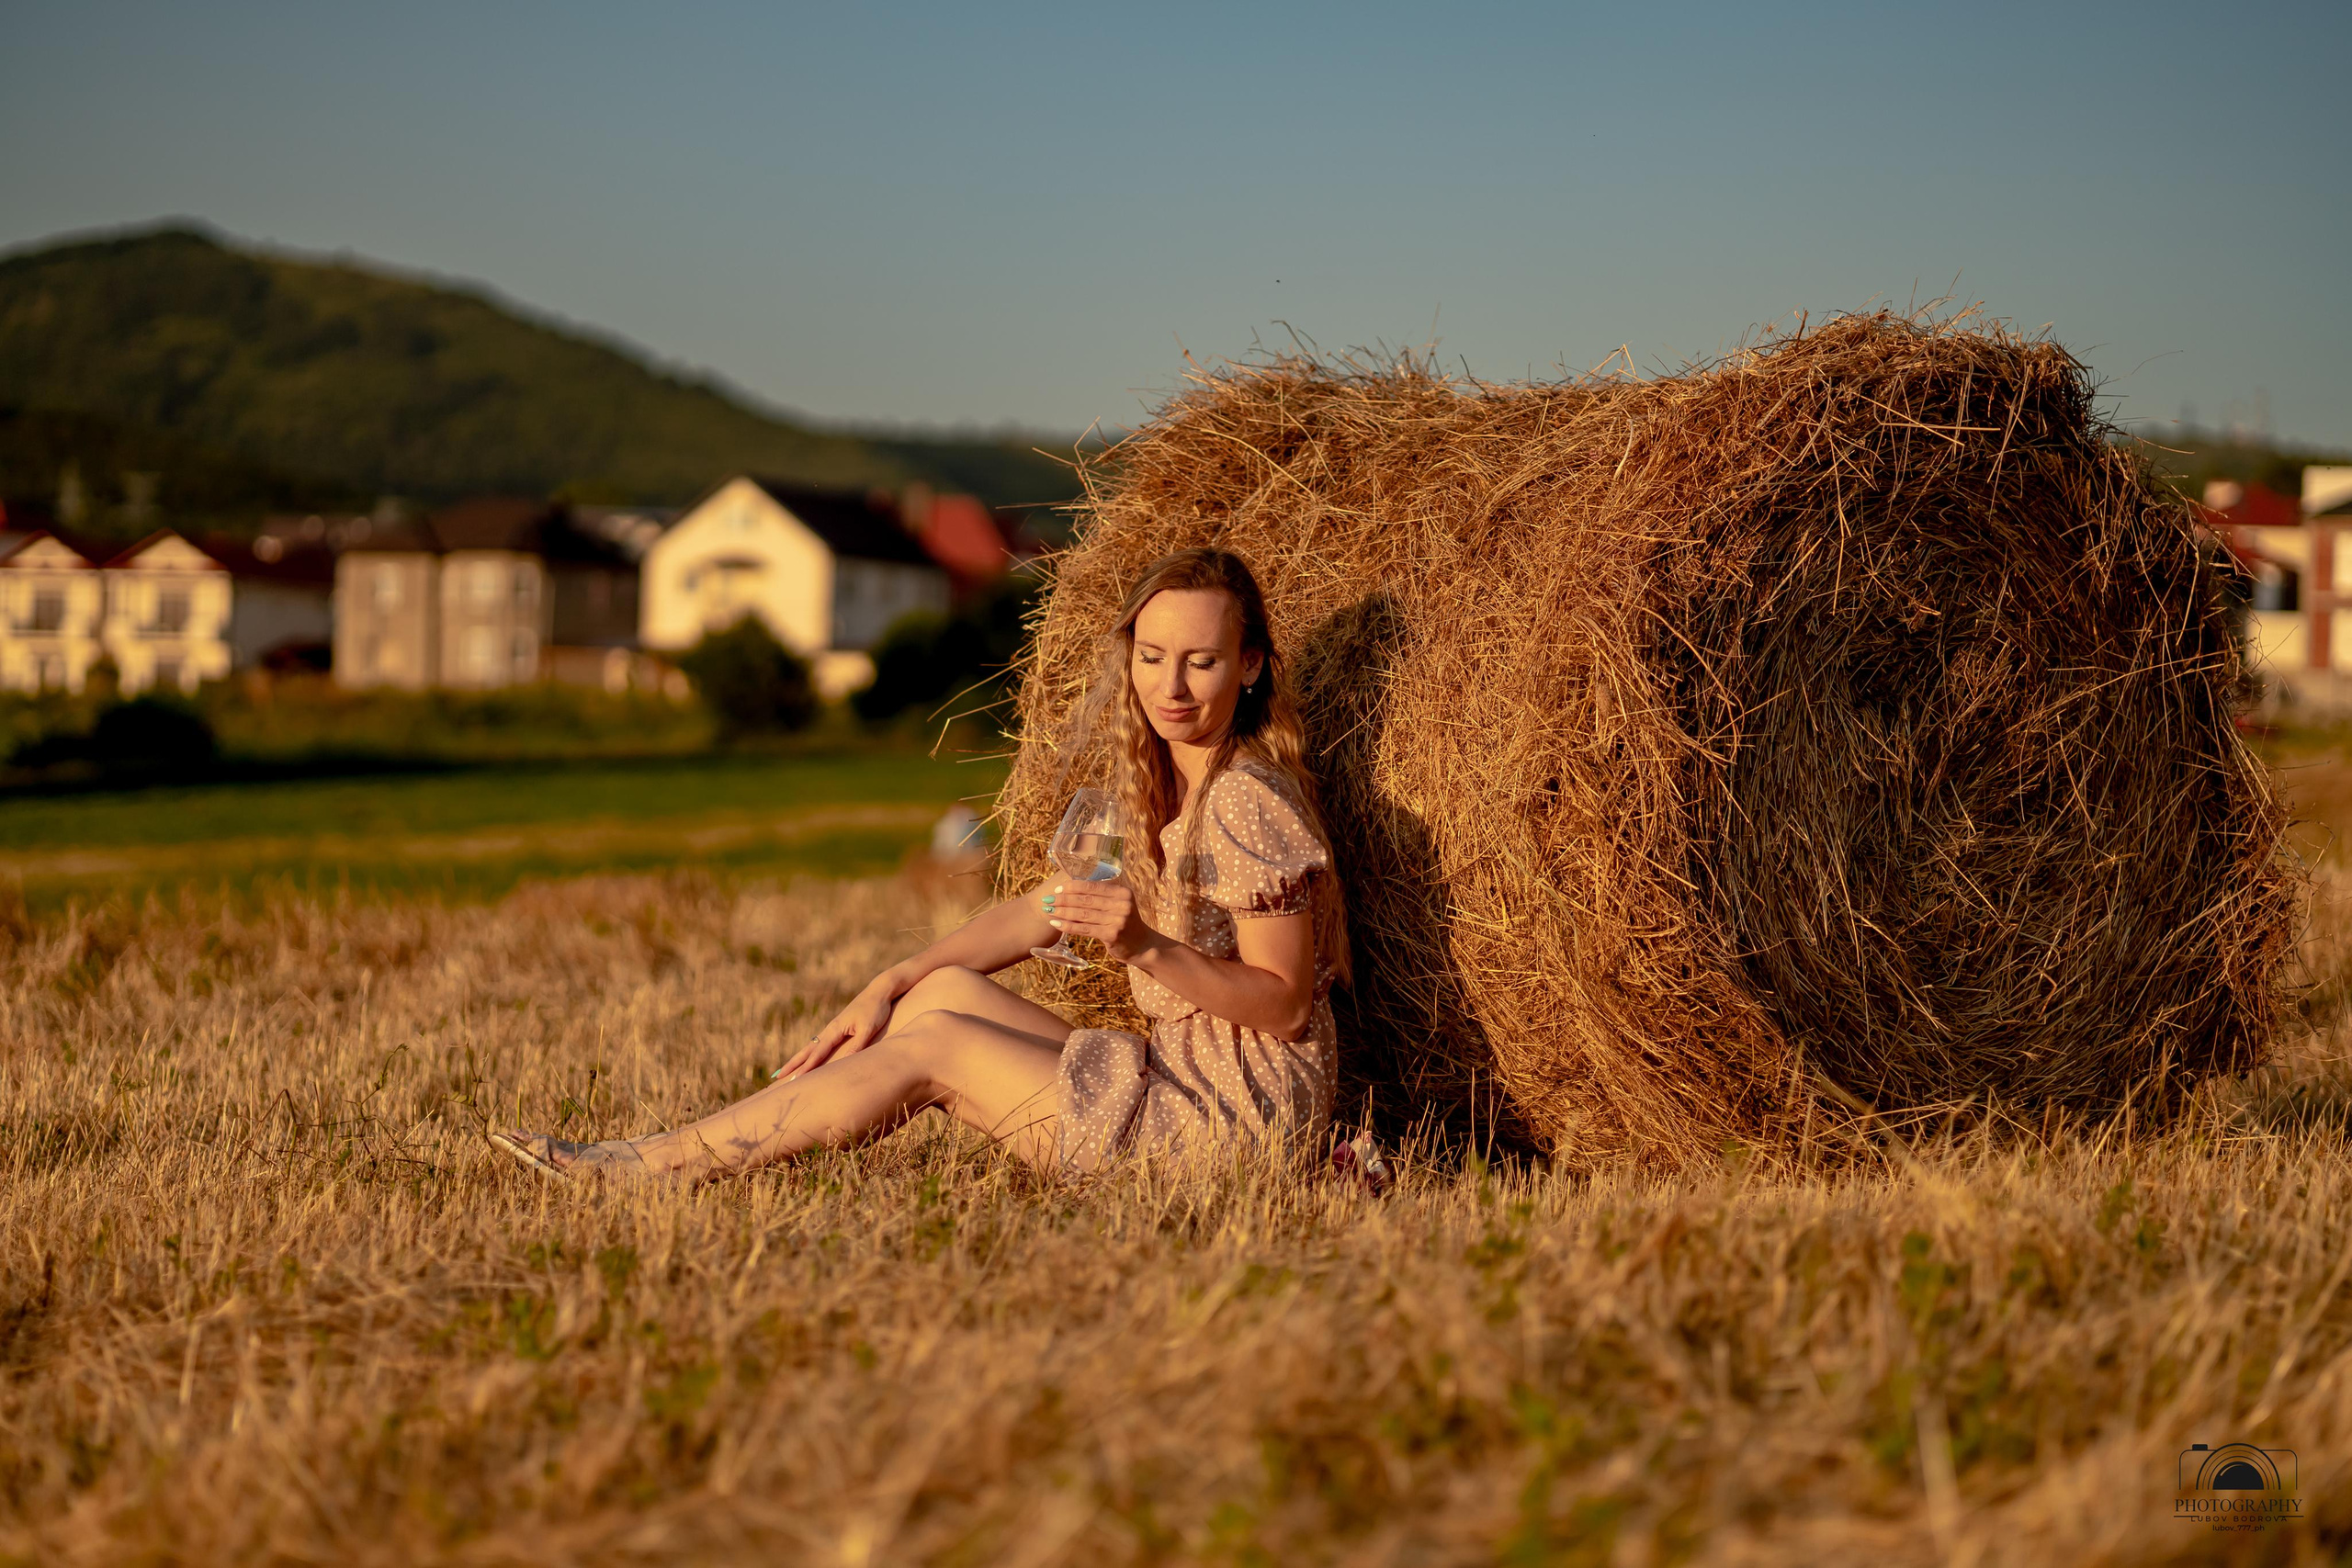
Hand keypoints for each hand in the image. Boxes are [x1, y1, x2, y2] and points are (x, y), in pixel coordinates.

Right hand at [771, 972, 899, 1081]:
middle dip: (792, 1064)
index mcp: (835, 1029)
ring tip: (786, 1069)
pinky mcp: (838, 1027)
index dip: (806, 1068)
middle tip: (776, 1077)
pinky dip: (810, 1052)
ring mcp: (833, 1028)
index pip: (817, 1053)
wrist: (879, 991)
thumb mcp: (868, 1029)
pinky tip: (808, 1057)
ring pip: (811, 1047)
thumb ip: (856, 1046)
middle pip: (807, 1050)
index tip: (793, 1080)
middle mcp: (830, 1029)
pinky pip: (820, 1043)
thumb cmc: (875, 1010)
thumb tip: (844, 1064)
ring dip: (798, 1059)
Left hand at [1043, 878, 1155, 962]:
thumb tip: (1070, 891)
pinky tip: (1056, 923)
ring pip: (1083, 914)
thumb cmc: (1126, 924)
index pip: (1093, 886)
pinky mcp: (1112, 934)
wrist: (1144, 946)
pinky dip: (1068, 926)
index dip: (1073, 887)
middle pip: (1086, 899)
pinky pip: (1084, 928)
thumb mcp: (1119, 906)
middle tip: (1048, 900)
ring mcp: (1118, 919)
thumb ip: (1102, 898)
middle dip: (1064, 899)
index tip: (1058, 889)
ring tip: (1048, 911)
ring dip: (1063, 912)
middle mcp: (1122, 904)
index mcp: (1123, 892)